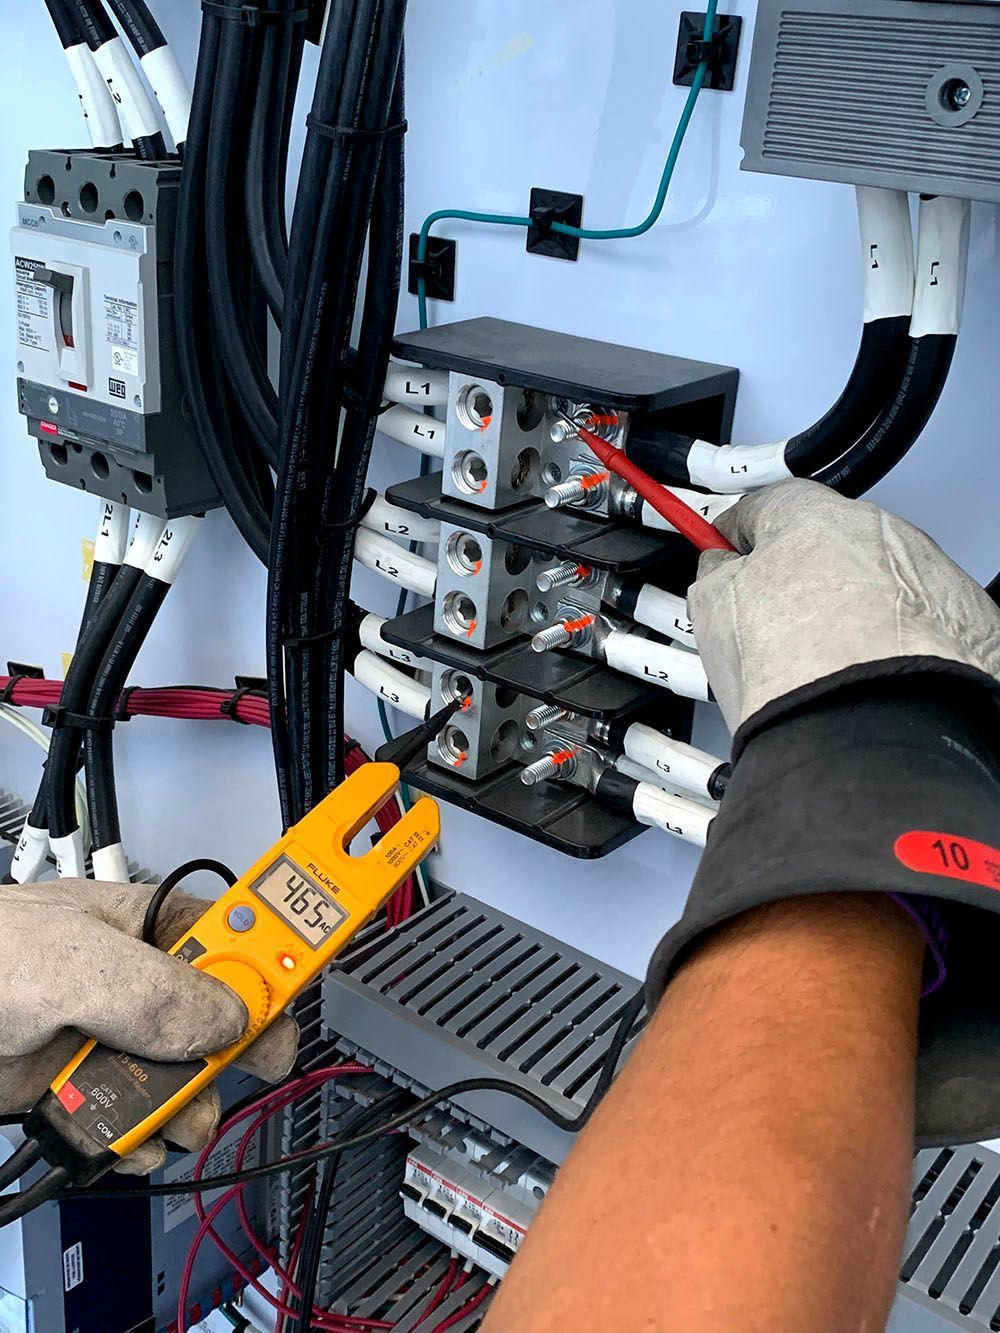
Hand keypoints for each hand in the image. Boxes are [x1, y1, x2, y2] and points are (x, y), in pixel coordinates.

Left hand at [0, 879, 297, 1173]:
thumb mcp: (69, 961)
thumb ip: (151, 989)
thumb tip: (225, 1021)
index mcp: (151, 924)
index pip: (243, 932)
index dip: (281, 959)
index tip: (296, 998)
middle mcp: (142, 982)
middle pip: (230, 1017)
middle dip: (237, 1051)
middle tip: (226, 1066)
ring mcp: (114, 1039)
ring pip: (190, 1080)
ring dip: (187, 1108)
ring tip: (161, 1115)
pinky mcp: (86, 1091)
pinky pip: (143, 1125)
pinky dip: (141, 1143)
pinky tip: (124, 1139)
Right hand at [690, 478, 999, 739]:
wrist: (861, 732)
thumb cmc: (794, 671)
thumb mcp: (712, 609)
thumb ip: (716, 572)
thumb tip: (721, 569)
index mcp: (812, 514)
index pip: (763, 506)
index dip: (738, 537)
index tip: (727, 556)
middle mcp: (879, 531)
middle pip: (827, 543)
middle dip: (799, 575)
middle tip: (770, 623)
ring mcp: (927, 574)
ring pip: (876, 582)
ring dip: (851, 609)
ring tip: (819, 663)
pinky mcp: (964, 621)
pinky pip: (917, 621)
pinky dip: (893, 642)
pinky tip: (861, 675)